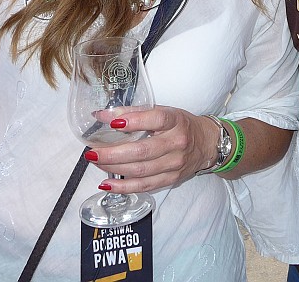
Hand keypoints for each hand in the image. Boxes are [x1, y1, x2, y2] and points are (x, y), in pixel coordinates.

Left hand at [86, 106, 218, 193]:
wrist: (207, 144)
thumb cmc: (181, 125)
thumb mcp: (164, 111)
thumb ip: (135, 112)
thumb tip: (104, 115)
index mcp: (176, 121)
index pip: (156, 119)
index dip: (134, 121)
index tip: (112, 122)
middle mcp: (177, 144)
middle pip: (143, 151)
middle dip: (113, 153)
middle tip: (92, 151)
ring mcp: (174, 165)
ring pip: (140, 171)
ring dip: (113, 168)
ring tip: (96, 162)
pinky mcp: (171, 180)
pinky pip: (144, 187)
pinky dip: (123, 187)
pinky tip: (106, 184)